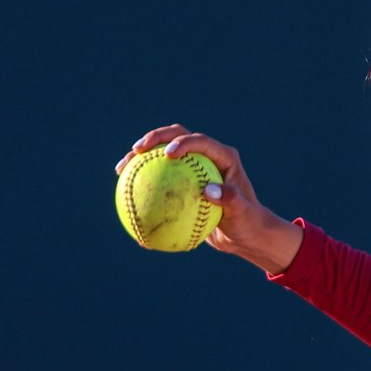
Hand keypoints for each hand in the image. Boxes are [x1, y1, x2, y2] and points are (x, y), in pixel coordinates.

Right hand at [115, 124, 302, 271]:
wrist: (245, 234)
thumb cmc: (248, 223)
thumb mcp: (243, 214)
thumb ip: (230, 200)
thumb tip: (208, 190)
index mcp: (223, 157)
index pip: (200, 141)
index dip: (182, 142)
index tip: (166, 155)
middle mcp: (207, 157)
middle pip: (176, 137)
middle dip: (154, 138)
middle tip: (137, 151)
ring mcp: (194, 168)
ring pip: (162, 155)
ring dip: (140, 158)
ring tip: (121, 169)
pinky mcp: (183, 182)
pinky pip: (160, 180)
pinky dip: (143, 185)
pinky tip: (124, 196)